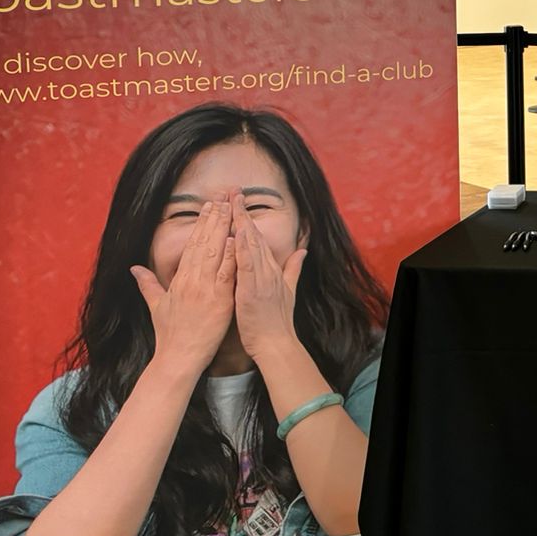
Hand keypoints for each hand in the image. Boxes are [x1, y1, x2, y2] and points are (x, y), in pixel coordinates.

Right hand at [131, 201, 236, 374]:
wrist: (178, 358)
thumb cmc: (169, 334)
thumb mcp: (156, 306)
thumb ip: (148, 284)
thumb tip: (134, 268)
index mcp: (179, 281)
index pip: (192, 246)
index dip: (201, 225)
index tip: (209, 206)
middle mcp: (191, 281)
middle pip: (204, 243)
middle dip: (214, 219)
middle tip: (224, 197)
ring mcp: (205, 290)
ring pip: (215, 253)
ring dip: (224, 229)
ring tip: (231, 208)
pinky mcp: (219, 301)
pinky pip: (227, 275)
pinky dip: (231, 256)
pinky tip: (237, 239)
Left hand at [231, 193, 306, 362]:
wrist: (277, 343)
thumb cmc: (276, 321)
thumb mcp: (288, 291)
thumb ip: (294, 269)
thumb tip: (303, 250)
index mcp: (272, 270)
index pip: (257, 239)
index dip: (248, 219)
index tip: (238, 202)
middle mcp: (267, 271)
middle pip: (253, 237)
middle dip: (243, 214)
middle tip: (233, 192)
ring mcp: (261, 279)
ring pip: (250, 246)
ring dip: (241, 224)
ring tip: (233, 205)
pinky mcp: (253, 290)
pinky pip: (246, 266)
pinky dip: (241, 250)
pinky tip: (236, 235)